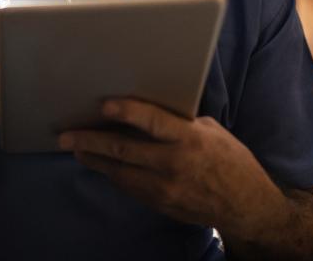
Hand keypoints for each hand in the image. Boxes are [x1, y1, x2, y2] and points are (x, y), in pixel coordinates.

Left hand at [57, 98, 285, 238]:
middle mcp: (175, 164)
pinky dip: (111, 173)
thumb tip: (147, 110)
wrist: (248, 207)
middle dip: (90, 141)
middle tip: (65, 135)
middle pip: (123, 150)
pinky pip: (128, 186)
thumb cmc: (231, 161)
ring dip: (93, 159)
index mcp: (191, 139)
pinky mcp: (161, 204)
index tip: (103, 105)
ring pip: (119, 171)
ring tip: (73, 147)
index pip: (153, 122)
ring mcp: (166, 188)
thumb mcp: (212, 132)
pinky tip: (98, 163)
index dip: (127, 112)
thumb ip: (180, 122)